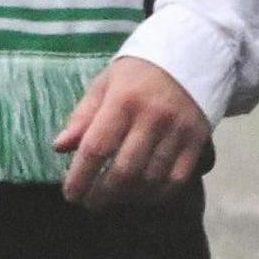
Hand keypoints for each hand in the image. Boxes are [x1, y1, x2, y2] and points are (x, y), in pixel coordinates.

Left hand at [54, 56, 209, 210]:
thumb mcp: (104, 85)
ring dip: (128, 197)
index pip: (96, 147)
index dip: (80, 177)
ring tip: (112, 199)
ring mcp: (178, 131)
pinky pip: (177, 179)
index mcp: (122, 101)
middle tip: (90, 203)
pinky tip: (141, 195)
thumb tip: (60, 147)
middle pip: (124, 170)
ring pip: (150, 179)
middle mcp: (152, 118)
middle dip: (102, 194)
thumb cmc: (137, 74)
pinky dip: (156, 194)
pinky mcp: (198, 141)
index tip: (70, 194)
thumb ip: (82, 117)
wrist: (191, 55)